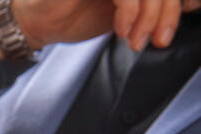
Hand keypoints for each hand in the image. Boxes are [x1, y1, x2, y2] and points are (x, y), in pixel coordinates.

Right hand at [0, 0, 200, 56]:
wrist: (38, 23)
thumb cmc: (75, 16)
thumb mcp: (125, 14)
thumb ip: (153, 6)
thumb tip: (191, 2)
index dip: (174, 4)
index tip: (171, 27)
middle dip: (166, 13)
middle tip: (158, 40)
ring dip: (149, 16)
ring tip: (137, 40)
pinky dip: (131, 11)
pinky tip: (122, 30)